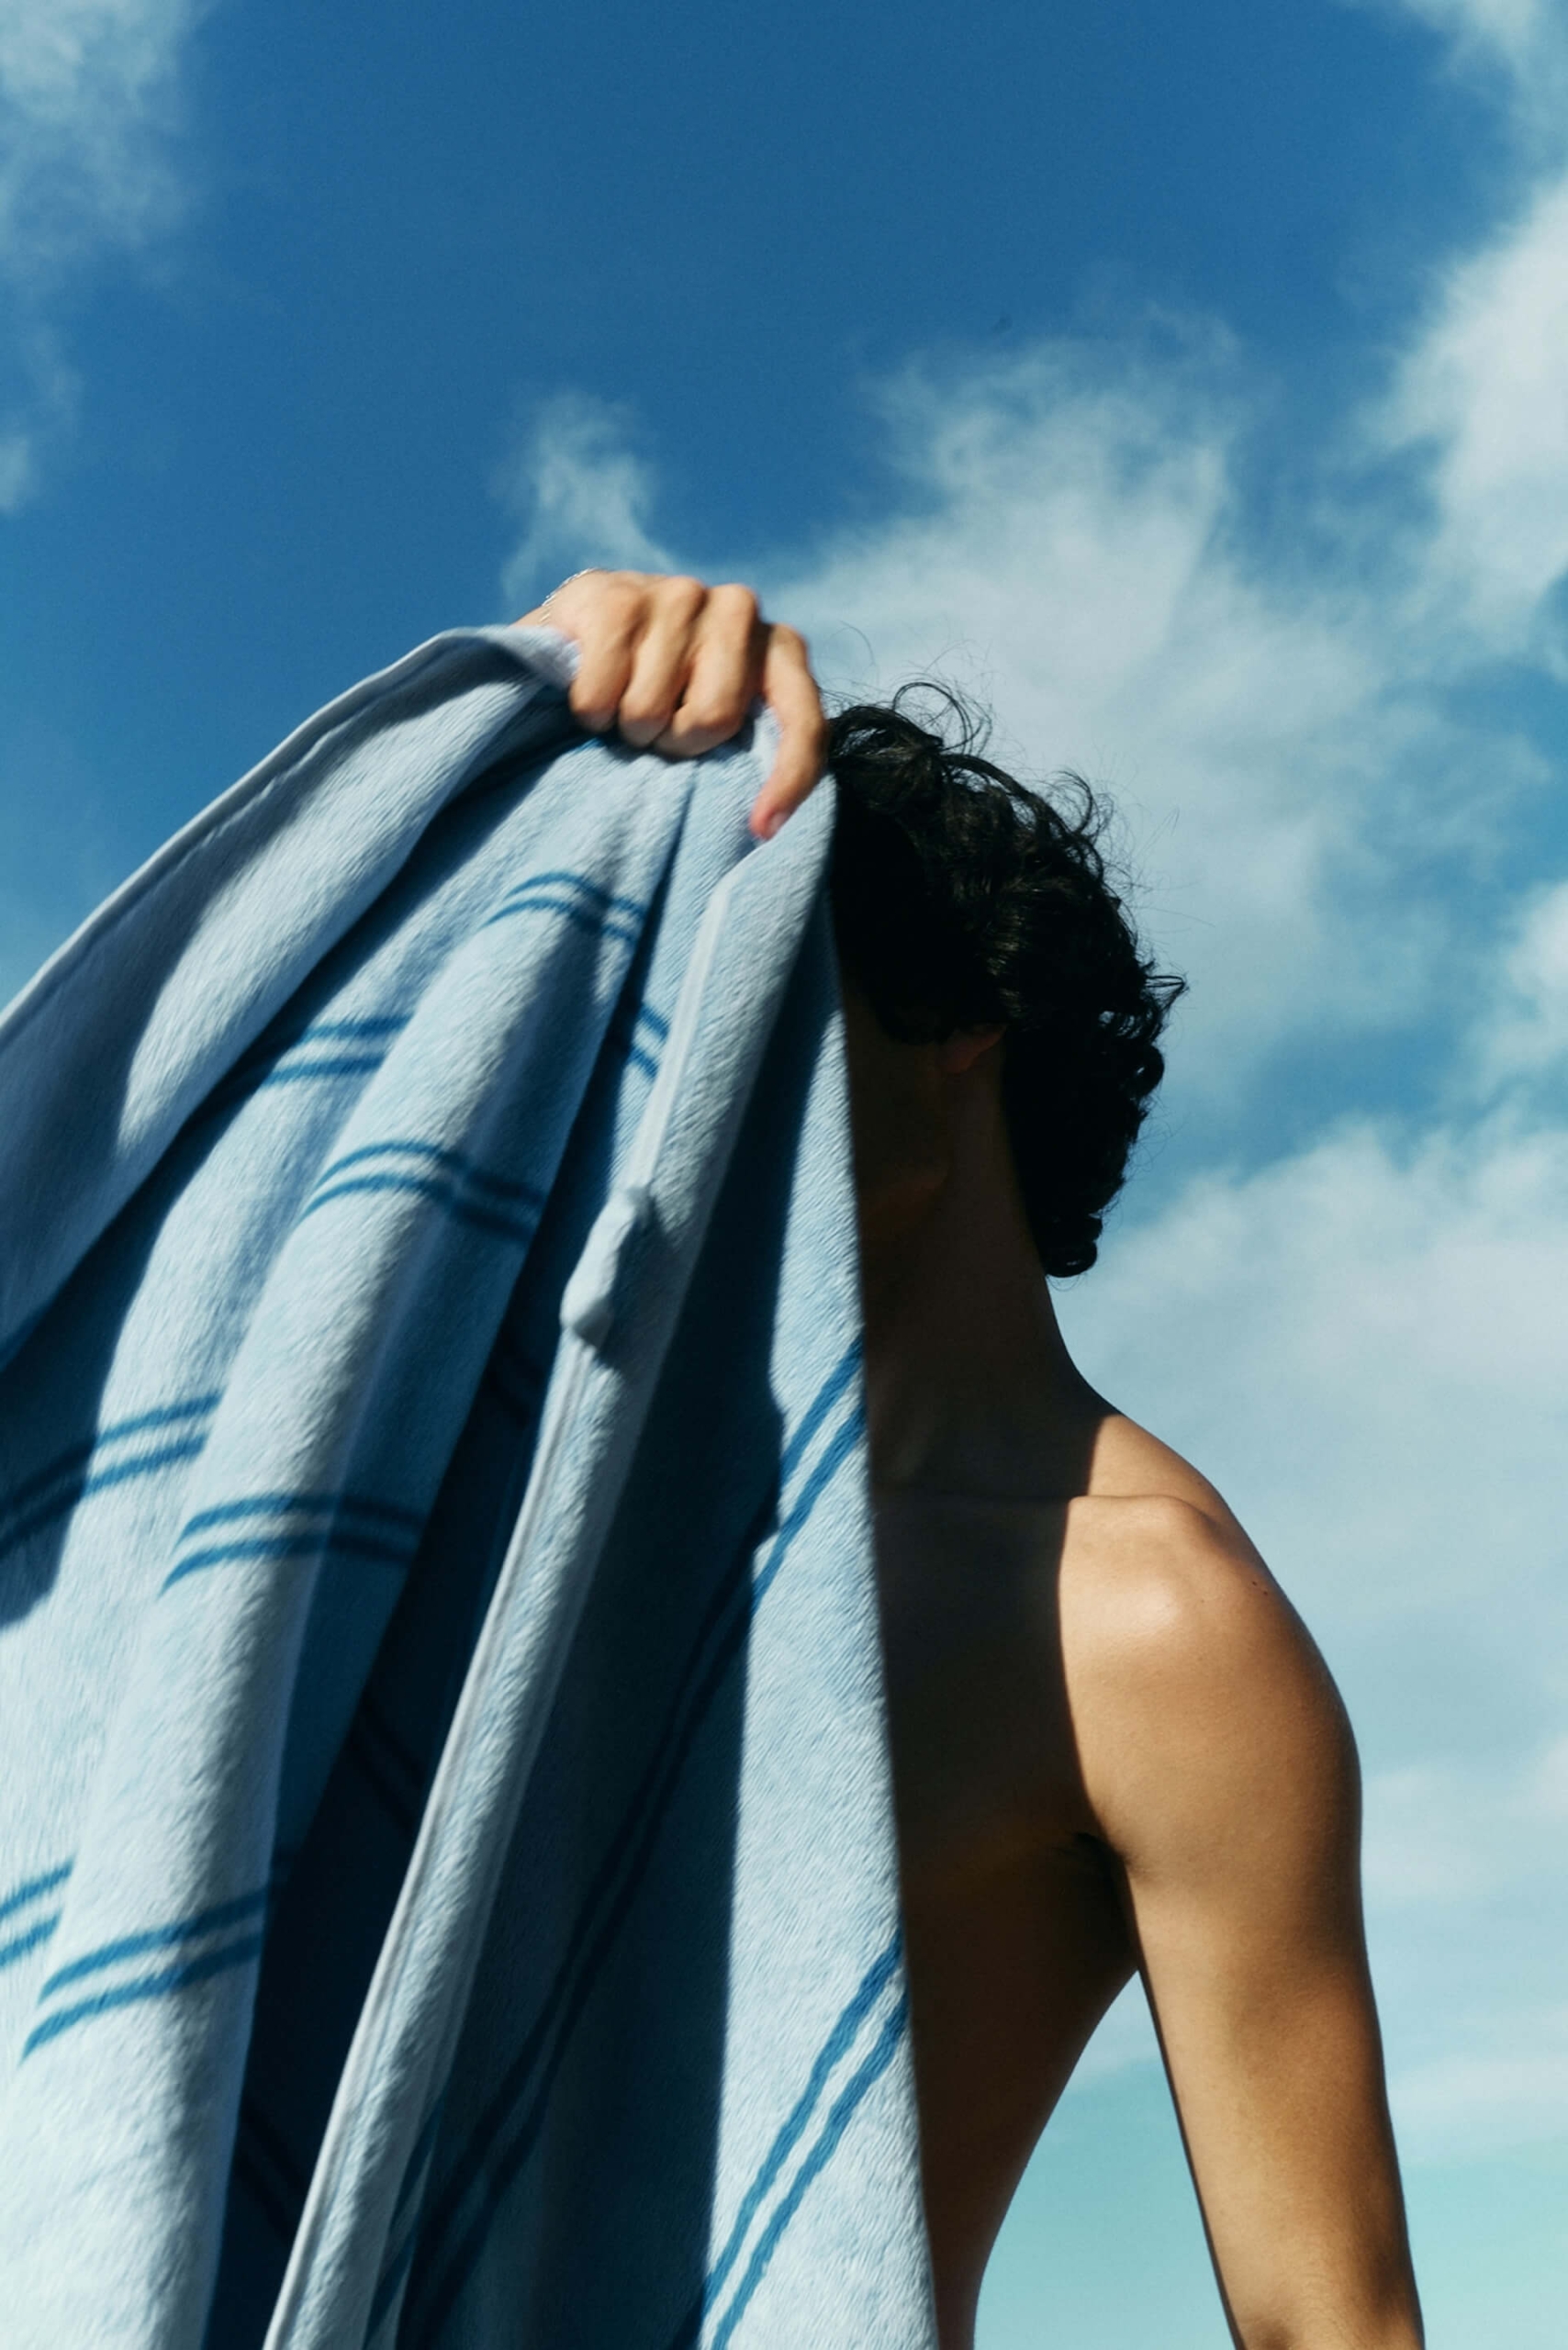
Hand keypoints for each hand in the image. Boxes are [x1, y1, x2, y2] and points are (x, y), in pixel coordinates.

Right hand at [514, 570, 825, 838]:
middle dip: (677, 743)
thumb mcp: (716, 720)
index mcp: (779, 647)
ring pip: (648, 711)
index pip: (803, 719)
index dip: (790, 779)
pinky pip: (601, 695)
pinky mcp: (616, 596)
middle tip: (660, 731)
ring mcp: (679, 594)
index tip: (761, 830)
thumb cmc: (658, 693)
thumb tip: (767, 825)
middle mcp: (739, 609)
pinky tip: (589, 688)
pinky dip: (589, 711)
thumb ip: (753, 745)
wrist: (575, 637)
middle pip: (714, 718)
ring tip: (623, 704)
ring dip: (626, 727)